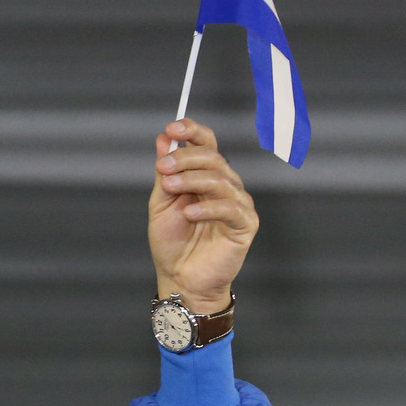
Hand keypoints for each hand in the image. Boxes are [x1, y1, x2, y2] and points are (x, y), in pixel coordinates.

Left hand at [149, 118, 257, 313]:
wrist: (180, 278)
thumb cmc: (172, 242)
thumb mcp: (162, 202)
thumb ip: (165, 172)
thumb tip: (164, 138)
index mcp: (206, 177)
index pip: (207, 144)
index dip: (193, 132)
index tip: (173, 128)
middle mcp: (226, 185)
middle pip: (213, 158)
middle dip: (185, 158)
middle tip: (162, 167)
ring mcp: (238, 204)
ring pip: (220, 180)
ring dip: (191, 180)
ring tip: (169, 188)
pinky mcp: (245, 225)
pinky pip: (230, 208)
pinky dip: (207, 207)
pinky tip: (189, 213)